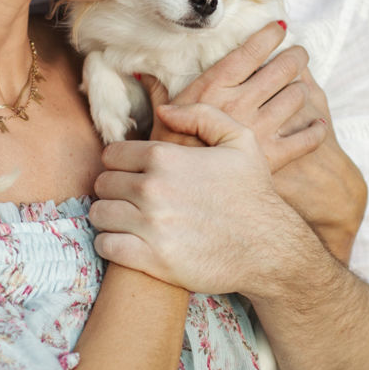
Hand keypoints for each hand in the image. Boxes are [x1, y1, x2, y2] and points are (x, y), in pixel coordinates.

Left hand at [90, 102, 317, 296]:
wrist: (269, 249)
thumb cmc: (253, 194)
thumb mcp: (240, 140)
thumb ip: (200, 116)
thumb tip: (163, 110)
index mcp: (165, 158)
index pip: (112, 155)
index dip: (120, 163)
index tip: (131, 174)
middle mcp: (152, 189)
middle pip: (102, 184)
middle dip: (114, 189)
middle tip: (130, 198)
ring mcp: (150, 226)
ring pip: (99, 214)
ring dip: (110, 216)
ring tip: (127, 220)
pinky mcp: (151, 259)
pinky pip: (105, 245)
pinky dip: (110, 243)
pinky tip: (127, 241)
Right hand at [145, 21, 322, 166]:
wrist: (183, 197)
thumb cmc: (170, 155)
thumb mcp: (160, 120)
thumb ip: (158, 92)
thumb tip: (141, 70)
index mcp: (214, 90)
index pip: (248, 53)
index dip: (268, 36)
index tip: (280, 28)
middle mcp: (241, 104)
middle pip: (281, 70)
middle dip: (295, 58)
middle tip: (300, 54)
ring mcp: (261, 129)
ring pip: (296, 98)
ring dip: (303, 89)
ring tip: (302, 85)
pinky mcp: (274, 156)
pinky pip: (306, 139)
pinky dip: (316, 130)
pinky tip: (318, 125)